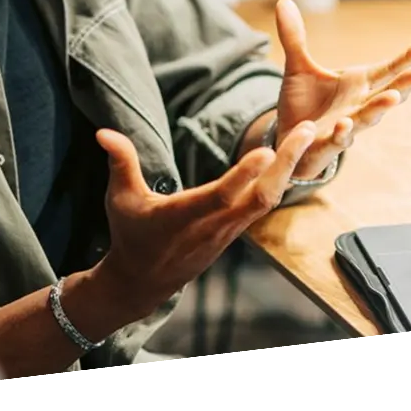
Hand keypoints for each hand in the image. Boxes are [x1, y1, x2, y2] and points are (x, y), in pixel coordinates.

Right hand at [93, 123, 316, 318]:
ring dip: (290, 168)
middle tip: (307, 129)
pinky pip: (264, 204)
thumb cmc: (130, 235)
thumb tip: (103, 131)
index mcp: (185, 216)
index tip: (267, 150)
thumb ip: (120, 162)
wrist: (142, 281)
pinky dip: (282, 181)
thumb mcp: (119, 198)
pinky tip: (293, 159)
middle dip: (286, 162)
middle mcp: (214, 225)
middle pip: (260, 196)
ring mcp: (229, 230)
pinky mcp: (235, 231)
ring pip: (268, 200)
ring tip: (307, 135)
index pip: (220, 195)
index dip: (244, 175)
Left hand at [274, 0, 410, 180]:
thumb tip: (284, 1)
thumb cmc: (303, 103)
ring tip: (393, 97)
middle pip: (387, 93)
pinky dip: (342, 133)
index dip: (407, 59)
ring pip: (368, 118)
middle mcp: (359, 105)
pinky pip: (337, 140)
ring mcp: (347, 126)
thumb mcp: (297, 67)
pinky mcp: (327, 144)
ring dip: (379, 108)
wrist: (289, 138)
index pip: (387, 70)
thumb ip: (295, 37)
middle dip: (406, 84)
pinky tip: (344, 125)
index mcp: (358, 84)